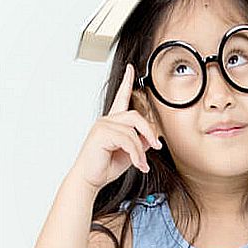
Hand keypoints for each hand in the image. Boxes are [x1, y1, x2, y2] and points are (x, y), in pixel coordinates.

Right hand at [70, 64, 162, 192]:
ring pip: (134, 131)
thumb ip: (140, 141)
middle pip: (136, 116)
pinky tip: (138, 165)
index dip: (126, 82)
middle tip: (157, 146)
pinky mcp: (102, 134)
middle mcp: (107, 120)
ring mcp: (103, 126)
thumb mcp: (130, 152)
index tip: (130, 68)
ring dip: (142, 150)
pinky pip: (129, 141)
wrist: (90, 179)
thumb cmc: (106, 165)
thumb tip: (153, 136)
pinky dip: (137, 154)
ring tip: (142, 164)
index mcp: (112, 121)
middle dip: (149, 132)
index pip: (120, 97)